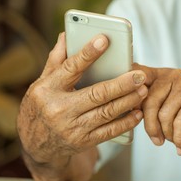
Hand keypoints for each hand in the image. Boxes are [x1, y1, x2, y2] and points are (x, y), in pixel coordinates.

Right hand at [17, 33, 147, 164]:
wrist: (37, 145)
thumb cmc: (42, 107)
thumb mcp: (43, 83)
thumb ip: (56, 60)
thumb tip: (66, 35)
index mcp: (49, 89)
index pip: (71, 67)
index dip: (89, 53)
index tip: (104, 40)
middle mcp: (60, 109)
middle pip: (97, 93)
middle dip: (122, 84)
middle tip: (140, 75)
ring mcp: (72, 128)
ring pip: (107, 112)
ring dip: (129, 101)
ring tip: (143, 90)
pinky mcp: (84, 141)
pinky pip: (110, 132)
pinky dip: (126, 122)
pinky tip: (138, 113)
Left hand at [134, 64, 180, 155]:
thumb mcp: (162, 108)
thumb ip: (145, 103)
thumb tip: (125, 108)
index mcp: (160, 75)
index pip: (138, 74)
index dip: (129, 90)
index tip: (129, 107)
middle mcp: (173, 75)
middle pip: (149, 102)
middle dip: (150, 126)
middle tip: (157, 139)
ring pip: (164, 115)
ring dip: (167, 134)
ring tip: (173, 138)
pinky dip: (180, 139)